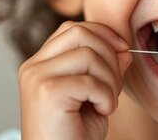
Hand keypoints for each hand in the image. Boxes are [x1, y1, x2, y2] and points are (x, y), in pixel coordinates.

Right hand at [19, 21, 132, 139]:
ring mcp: (37, 77)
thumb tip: (124, 50)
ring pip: (88, 54)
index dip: (102, 34)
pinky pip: (90, 81)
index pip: (73, 29)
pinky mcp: (46, 92)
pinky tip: (101, 112)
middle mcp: (33, 66)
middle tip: (114, 87)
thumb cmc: (73, 136)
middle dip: (109, 55)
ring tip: (106, 103)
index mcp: (40, 64)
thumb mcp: (95, 97)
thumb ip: (106, 71)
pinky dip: (105, 96)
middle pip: (80, 33)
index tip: (123, 51)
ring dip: (109, 79)